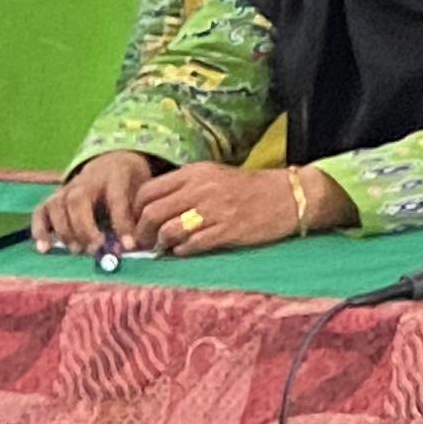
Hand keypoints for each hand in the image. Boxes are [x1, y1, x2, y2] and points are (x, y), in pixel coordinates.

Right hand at [34, 152, 157, 252]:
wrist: (113, 162)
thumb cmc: (129, 184)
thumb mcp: (140, 192)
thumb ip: (135, 216)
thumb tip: (130, 247)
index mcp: (116, 175)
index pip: (117, 199)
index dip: (122, 224)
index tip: (128, 246)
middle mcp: (87, 179)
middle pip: (78, 200)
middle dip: (84, 228)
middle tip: (94, 249)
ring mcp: (67, 187)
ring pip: (57, 206)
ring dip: (64, 231)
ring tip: (77, 250)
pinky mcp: (53, 197)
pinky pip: (40, 211)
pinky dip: (40, 230)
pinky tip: (44, 248)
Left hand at [130, 160, 316, 255]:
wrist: (287, 196)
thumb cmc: (248, 188)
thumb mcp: (214, 177)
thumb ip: (184, 188)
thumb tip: (150, 209)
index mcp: (196, 172)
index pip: (147, 191)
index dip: (134, 210)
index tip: (136, 221)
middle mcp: (201, 188)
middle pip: (152, 213)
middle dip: (142, 232)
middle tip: (144, 241)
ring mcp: (214, 210)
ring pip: (168, 231)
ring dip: (161, 243)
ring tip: (165, 247)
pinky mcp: (226, 230)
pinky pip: (190, 245)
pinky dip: (182, 251)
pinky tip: (185, 249)